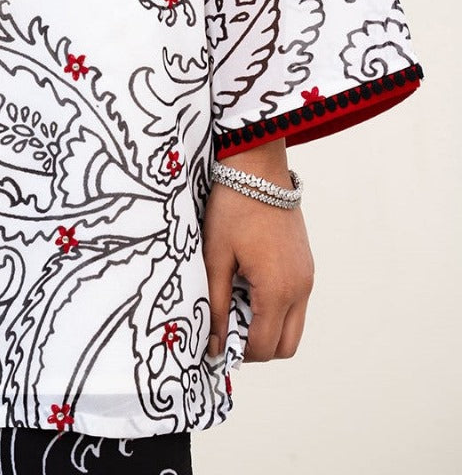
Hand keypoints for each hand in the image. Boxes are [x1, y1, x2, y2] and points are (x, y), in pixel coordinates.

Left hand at [202, 139, 314, 361]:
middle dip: (256, 346)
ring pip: (293, 326)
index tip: (213, 341)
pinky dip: (275, 307)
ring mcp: (307, 277)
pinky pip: (295, 303)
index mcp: (278, 290)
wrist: (258, 168)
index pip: (263, 347)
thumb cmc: (232, 208)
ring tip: (235, 301)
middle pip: (285, 346)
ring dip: (266, 326)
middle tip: (226, 326)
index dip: (236, 352)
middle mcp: (300, 289)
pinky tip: (248, 284)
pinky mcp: (307, 265)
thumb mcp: (216, 256)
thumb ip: (215, 303)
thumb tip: (214, 342)